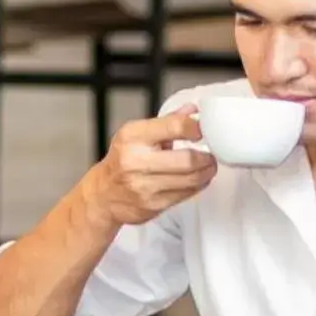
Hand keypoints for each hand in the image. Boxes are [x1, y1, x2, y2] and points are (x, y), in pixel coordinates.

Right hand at [85, 107, 216, 226]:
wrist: (103, 194)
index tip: (203, 130)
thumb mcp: (138, 134)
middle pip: (187, 159)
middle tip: (212, 154)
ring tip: (209, 166)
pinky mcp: (152, 205)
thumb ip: (168, 122)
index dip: (196, 128)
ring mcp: (144, 186)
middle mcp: (136, 161)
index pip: (175, 126)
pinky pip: (185, 194)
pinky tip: (199, 179)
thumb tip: (193, 110)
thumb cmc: (123, 159)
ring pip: (191, 179)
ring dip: (207, 172)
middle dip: (207, 157)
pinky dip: (198, 185)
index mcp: (133, 137)